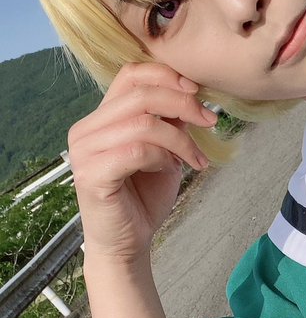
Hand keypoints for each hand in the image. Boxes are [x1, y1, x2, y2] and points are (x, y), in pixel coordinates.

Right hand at [68, 64, 217, 266]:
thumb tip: (190, 94)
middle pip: (140, 95)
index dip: (167, 76)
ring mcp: (84, 152)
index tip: (197, 92)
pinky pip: (136, 151)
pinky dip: (162, 157)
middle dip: (183, 104)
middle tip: (210, 121)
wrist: (128, 243)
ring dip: (179, 139)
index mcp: (100, 118)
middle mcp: (85, 130)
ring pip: (142, 123)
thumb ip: (170, 121)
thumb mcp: (164, 149)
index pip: (130, 74)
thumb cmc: (143, 197)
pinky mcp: (91, 175)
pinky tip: (171, 170)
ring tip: (194, 158)